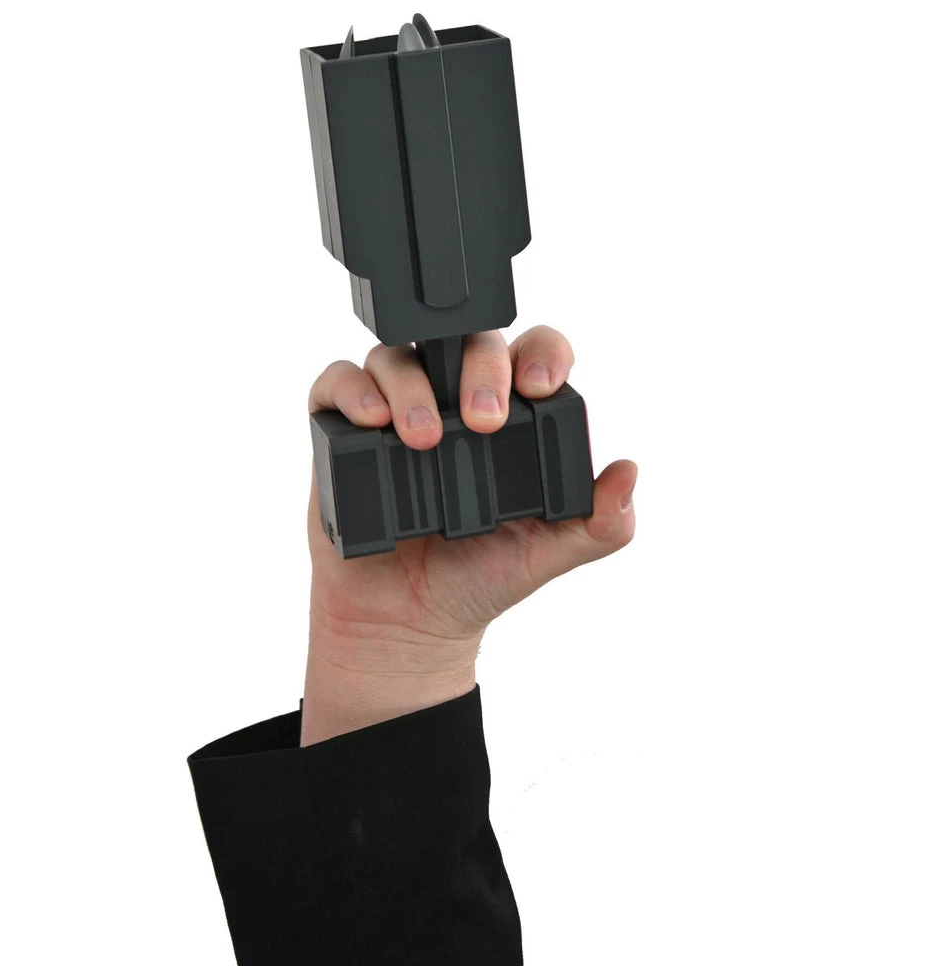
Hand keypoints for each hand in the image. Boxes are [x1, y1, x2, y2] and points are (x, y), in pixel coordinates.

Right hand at [302, 326, 636, 742]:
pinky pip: (338, 383)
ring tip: (424, 440)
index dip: (541, 354)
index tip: (540, 387)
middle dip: (480, 368)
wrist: (406, 623)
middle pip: (465, 342)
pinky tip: (371, 422)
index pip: (530, 353)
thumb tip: (628, 473)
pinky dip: (352, 390)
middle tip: (486, 421)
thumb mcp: (548, 555)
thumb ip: (600, 524)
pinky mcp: (342, 429)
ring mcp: (395, 410)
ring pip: (398, 356)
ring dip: (412, 386)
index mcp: (510, 416)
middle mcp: (450, 400)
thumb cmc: (477, 579)